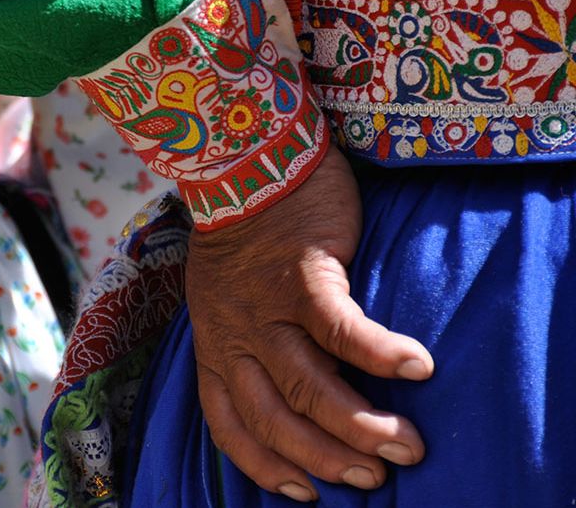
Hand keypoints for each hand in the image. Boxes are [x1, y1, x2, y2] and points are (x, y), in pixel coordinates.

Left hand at [186, 146, 433, 501]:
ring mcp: (266, 305)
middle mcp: (235, 332)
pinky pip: (341, 326)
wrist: (242, 159)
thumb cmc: (244, 233)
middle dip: (325, 457)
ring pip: (309, 383)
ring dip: (360, 423)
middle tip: (374, 474)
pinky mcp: (302, 272)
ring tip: (406, 443)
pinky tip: (417, 368)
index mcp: (214, 342)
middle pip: (275, 416)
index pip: (228, 422)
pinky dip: (379, 353)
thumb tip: (292, 389)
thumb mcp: (222, 297)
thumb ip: (245, 341)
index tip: (303, 492)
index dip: (265, 464)